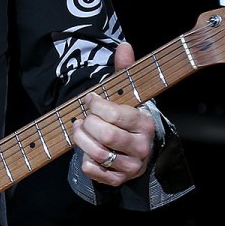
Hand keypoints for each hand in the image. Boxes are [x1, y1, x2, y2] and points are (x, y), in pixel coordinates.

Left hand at [77, 41, 154, 185]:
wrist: (138, 149)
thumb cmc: (127, 119)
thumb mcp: (128, 95)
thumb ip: (125, 71)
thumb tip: (124, 45)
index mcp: (145, 123)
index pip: (116, 114)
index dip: (96, 105)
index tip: (89, 100)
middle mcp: (142, 146)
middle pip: (104, 135)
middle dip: (87, 124)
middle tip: (83, 118)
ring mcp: (131, 166)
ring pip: (97, 153)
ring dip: (81, 140)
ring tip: (79, 130)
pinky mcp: (118, 180)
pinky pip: (94, 171)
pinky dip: (85, 161)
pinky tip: (87, 151)